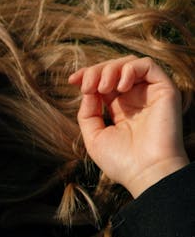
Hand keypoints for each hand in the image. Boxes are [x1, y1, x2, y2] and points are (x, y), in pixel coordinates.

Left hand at [68, 56, 188, 196]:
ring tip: (102, 87)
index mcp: (120, 108)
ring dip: (111, 69)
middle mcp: (136, 98)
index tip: (72, 80)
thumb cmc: (121, 161)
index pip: (103, 81)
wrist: (145, 173)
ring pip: (130, 63)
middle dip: (96, 71)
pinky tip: (120, 87)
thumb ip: (88, 113)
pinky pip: (148, 65)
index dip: (87, 75)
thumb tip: (88, 90)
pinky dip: (130, 69)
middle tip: (86, 86)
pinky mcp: (164, 90)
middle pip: (114, 68)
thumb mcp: (94, 137)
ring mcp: (150, 93)